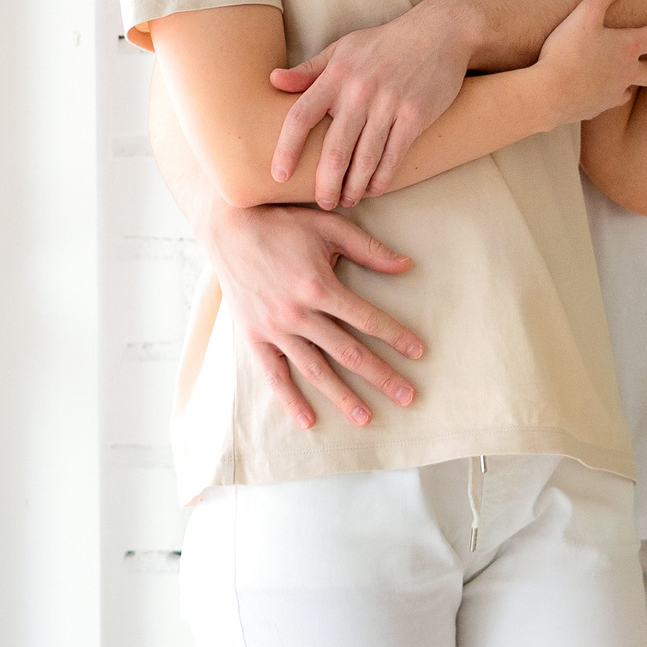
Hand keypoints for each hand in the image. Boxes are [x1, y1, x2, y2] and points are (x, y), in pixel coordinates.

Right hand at [192, 200, 425, 429]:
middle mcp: (297, 313)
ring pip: (315, 370)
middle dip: (381, 376)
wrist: (228, 228)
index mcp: (318, 285)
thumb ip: (368, 248)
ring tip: (367, 419)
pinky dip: (290, 400)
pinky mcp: (254, 338)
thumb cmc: (283, 224)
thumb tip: (407, 265)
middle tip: (408, 396)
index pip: (366, 319)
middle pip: (348, 352)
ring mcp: (274, 329)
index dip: (396, 336)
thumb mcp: (328, 227)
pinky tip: (308, 421)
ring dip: (343, 397)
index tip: (418, 352)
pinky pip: (274, 375)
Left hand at [267, 0, 476, 210]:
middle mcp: (359, 91)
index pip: (300, 116)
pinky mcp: (414, 116)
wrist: (438, 32)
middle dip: (325, 184)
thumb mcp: (343, 49)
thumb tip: (272, 81)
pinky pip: (393, 156)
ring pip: (365, 159)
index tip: (279, 175)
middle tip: (322, 202)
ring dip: (354, 187)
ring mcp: (388, 104)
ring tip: (347, 200)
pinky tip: (374, 190)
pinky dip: (381, 178)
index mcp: (336, 76)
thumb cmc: (384, 44)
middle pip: (334, 149)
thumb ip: (308, 70)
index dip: (286, 149)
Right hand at [534, 0, 646, 125]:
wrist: (548, 94)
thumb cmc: (567, 53)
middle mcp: (627, 74)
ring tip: (634, 80)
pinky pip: (609, 101)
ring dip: (637, 83)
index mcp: (628, 48)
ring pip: (633, 89)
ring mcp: (612, 94)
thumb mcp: (584, 14)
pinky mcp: (596, 108)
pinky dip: (610, 95)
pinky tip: (601, 92)